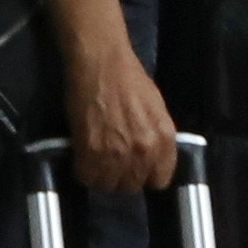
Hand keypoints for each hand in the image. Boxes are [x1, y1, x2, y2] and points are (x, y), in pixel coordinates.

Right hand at [59, 44, 181, 198]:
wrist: (101, 61)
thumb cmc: (129, 78)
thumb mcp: (156, 109)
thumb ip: (155, 138)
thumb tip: (150, 159)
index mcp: (164, 140)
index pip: (159, 181)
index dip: (145, 175)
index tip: (134, 168)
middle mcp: (144, 152)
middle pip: (132, 186)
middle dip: (121, 175)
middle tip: (111, 159)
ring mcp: (118, 155)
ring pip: (108, 185)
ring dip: (101, 175)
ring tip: (95, 158)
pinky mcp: (91, 152)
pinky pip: (87, 177)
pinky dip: (83, 169)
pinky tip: (83, 154)